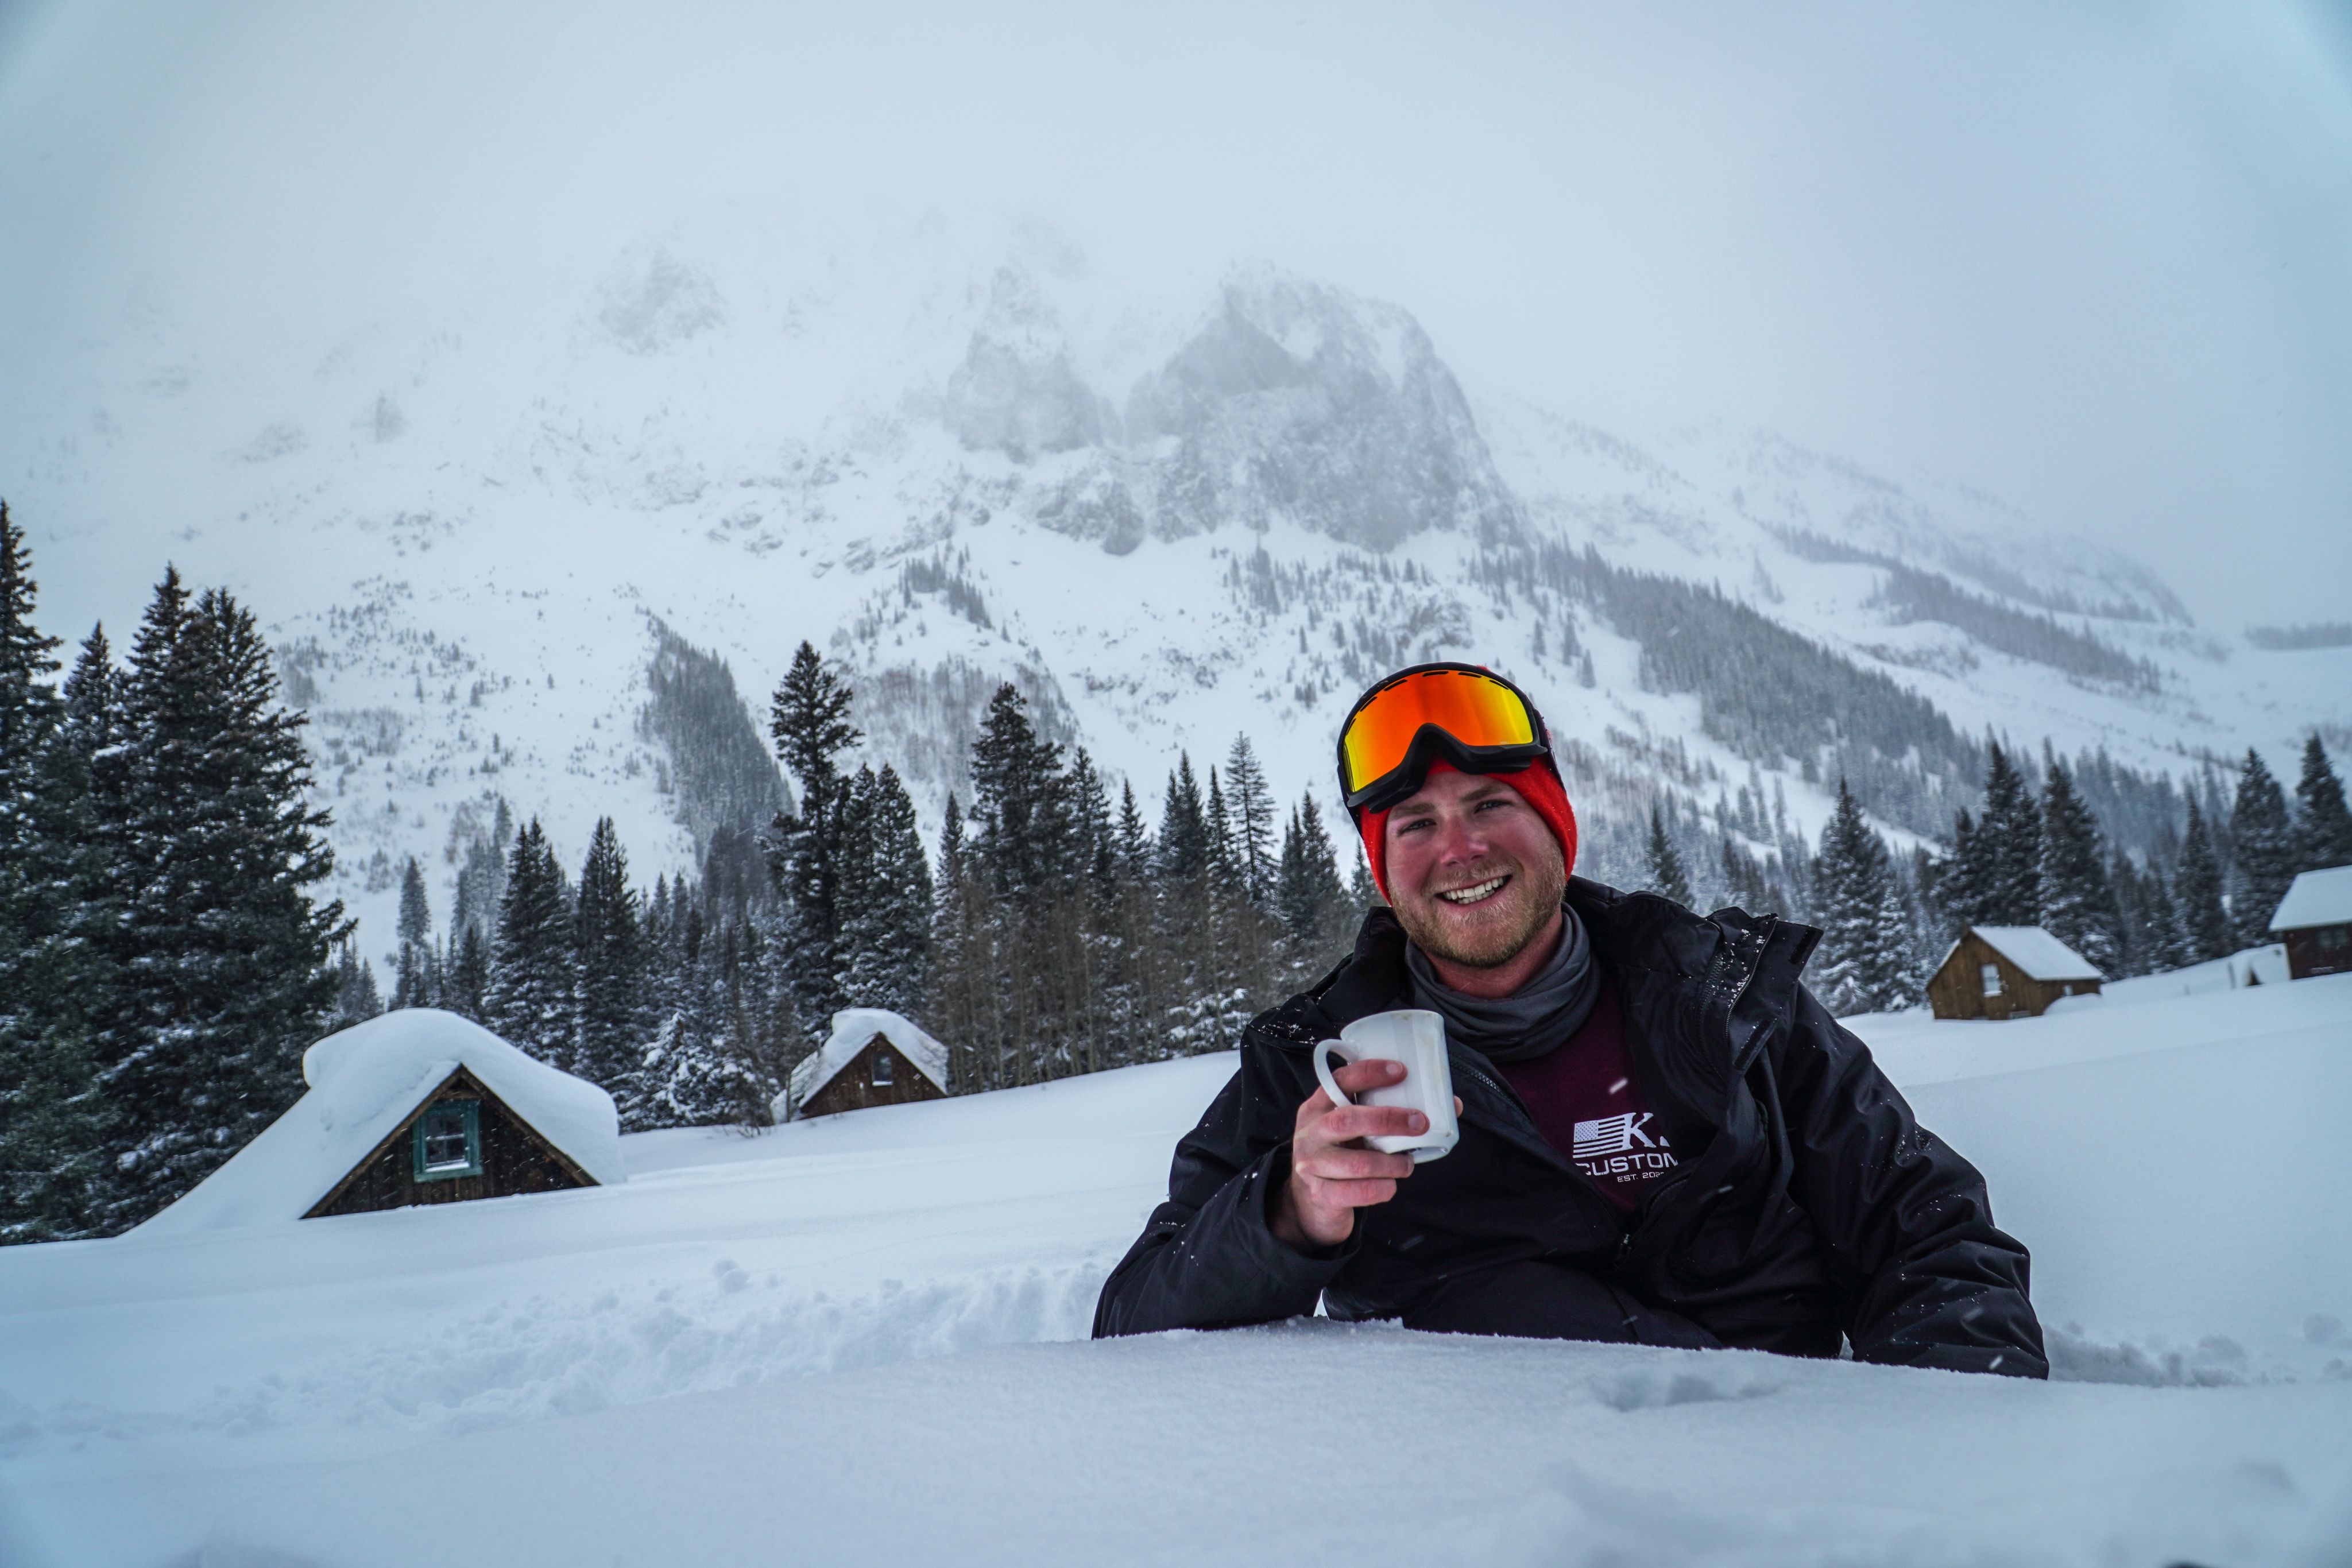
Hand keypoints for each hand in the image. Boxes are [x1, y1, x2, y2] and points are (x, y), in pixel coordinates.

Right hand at [1269, 1059, 1445, 1250]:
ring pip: (1357, 1162)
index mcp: (1318, 1107)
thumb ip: (1388, 1116)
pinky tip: (1390, 1185)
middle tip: (1420, 1123)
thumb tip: (1452, 1106)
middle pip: (1346, 1120)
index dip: (1369, 1073)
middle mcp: (1311, 1132)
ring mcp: (1312, 1164)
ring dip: (1391, 1164)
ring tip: (1407, 1164)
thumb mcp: (1354, 1130)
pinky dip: (1382, 1189)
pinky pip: (1357, 1192)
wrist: (1309, 1201)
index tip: (1401, 1071)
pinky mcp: (1320, 1194)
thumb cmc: (1343, 1155)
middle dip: (1388, 1119)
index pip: (1340, 1080)